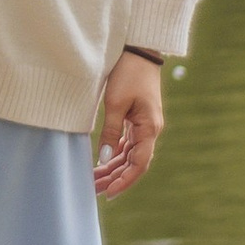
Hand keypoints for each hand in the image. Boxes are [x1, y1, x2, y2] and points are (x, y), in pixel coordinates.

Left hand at [94, 48, 165, 197]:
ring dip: (113, 167)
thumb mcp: (115, 103)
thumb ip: (110, 132)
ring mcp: (144, 125)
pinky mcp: (136, 119)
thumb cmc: (128, 73)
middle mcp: (150, 130)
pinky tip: (101, 162)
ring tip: (94, 180)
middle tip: (94, 190)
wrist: (137, 51)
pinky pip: (126, 143)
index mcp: (149, 128)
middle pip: (133, 163)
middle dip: (115, 178)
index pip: (139, 164)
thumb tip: (103, 159)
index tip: (109, 193)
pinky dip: (114, 154)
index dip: (124, 181)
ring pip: (129, 154)